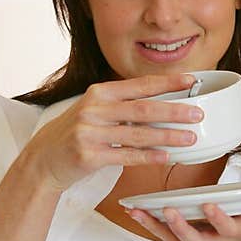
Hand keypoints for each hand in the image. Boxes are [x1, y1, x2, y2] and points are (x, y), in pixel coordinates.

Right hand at [20, 75, 206, 192]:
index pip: (139, 85)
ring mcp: (90, 132)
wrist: (43, 159)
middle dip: (174, 111)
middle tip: (197, 114)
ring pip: (138, 134)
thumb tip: (163, 105)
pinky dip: (148, 156)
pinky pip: (126, 155)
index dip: (167, 83)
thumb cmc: (75, 134)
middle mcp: (94, 109)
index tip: (190, 81)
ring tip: (189, 138)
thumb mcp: (95, 111)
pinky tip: (166, 156)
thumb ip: (122, 106)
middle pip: (143, 109)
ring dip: (168, 136)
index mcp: (99, 93)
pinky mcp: (89, 156)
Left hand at [125, 180, 240, 240]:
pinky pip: (168, 235)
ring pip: (176, 240)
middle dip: (181, 228)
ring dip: (156, 227)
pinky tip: (135, 210)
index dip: (219, 219)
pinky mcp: (193, 238)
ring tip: (137, 210)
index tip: (209, 205)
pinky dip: (151, 225)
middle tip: (166, 210)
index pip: (229, 228)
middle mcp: (220, 240)